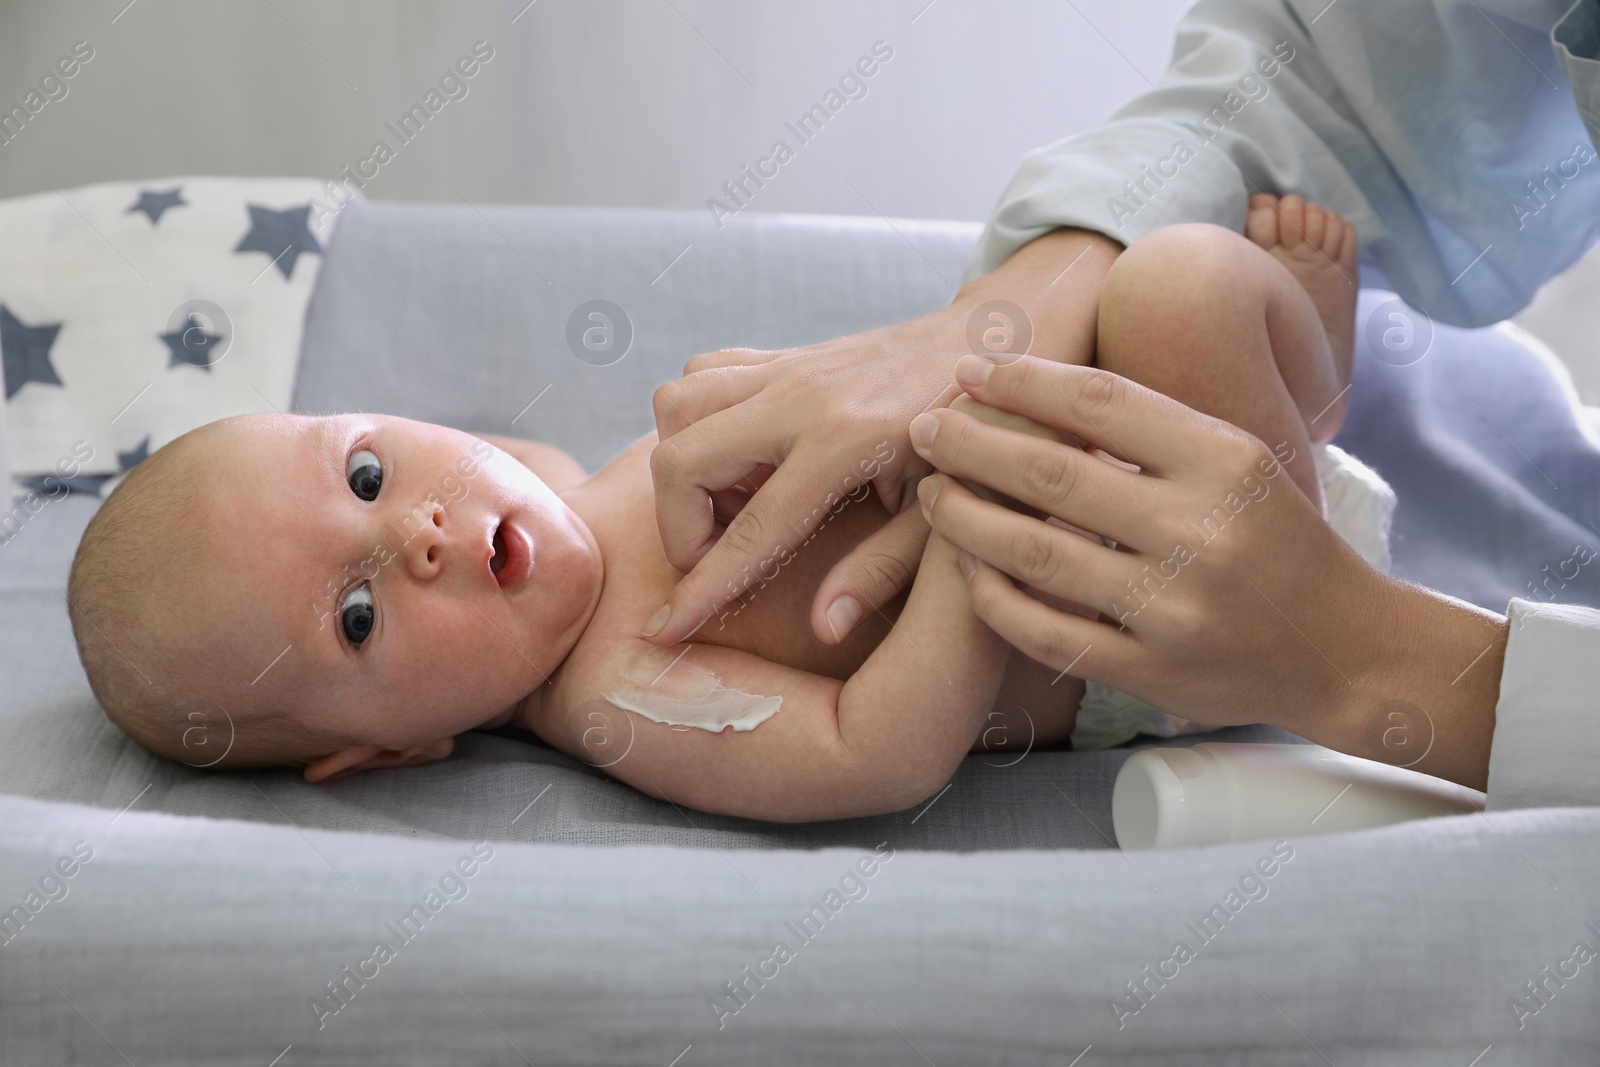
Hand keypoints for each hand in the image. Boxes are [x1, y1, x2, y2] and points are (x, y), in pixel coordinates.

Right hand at [645, 229, 1121, 646]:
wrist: (1007, 332)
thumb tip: (825, 627)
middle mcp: (803, 397)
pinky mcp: (787, 352)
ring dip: (684, 464)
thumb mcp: (951, 514)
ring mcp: (790, 367)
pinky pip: (704, 374)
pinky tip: (747, 458)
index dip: (703, 590)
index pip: (752, 532)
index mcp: (847, 444)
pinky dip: (700, 420)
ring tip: (734, 502)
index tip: (664, 629)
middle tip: (720, 555)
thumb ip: (884, 570)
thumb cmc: (989, 433)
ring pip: (676, 404)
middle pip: (680, 457)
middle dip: (678, 524)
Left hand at [913, 354, 1506, 788]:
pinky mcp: (1154, 672)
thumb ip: (1152, 432)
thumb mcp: (1238, 464)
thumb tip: (1038, 386)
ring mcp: (1175, 608)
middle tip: (924, 428)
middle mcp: (1200, 530)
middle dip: (972, 443)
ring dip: (966, 518)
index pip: (1102, 402)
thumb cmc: (1276, 540)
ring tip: (930, 493)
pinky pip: (1047, 632)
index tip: (971, 370)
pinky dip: (995, 599)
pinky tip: (968, 571)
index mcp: (1225, 461)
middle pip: (1052, 472)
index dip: (1025, 380)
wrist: (1347, 649)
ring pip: (1036, 553)